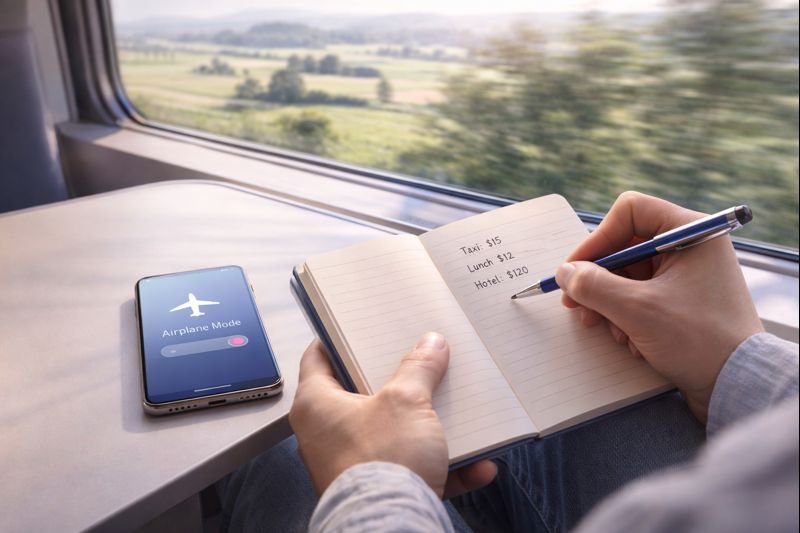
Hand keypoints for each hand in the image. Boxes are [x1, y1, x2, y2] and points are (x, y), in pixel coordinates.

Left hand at [289, 332, 496, 497]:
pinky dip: (445, 467)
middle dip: (395, 379)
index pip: (317, 358)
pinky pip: (414, 472)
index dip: (337, 337)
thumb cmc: (382, 461)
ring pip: (393, 434)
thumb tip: (431, 343)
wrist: (392, 528)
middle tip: (416, 357)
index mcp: (318, 405)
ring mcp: (354, 466)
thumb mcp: (406, 401)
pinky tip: (479, 464)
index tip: (359, 325)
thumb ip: (419, 369)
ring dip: (427, 425)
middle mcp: (328, 436)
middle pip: (361, 395)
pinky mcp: (380, 492)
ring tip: (455, 407)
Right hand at [556, 191, 763, 422]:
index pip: (630, 212)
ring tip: (606, 329)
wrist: (737, 385)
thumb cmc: (698, 340)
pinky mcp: (683, 301)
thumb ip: (593, 286)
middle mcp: (691, 246)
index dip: (598, 238)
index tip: (576, 269)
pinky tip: (630, 340)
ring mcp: (688, 274)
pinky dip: (627, 317)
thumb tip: (565, 273)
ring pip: (629, 276)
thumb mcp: (636, 310)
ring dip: (610, 304)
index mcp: (691, 232)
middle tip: (577, 304)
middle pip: (625, 247)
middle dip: (598, 280)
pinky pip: (641, 296)